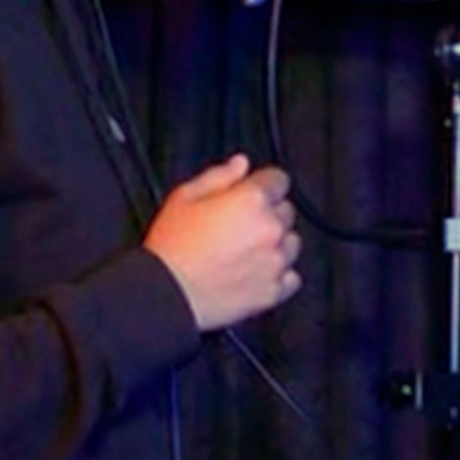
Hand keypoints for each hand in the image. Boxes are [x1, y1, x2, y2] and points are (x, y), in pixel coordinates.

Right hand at [142, 154, 302, 334]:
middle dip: (269, 213)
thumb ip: (218, 176)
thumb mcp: (184, 197)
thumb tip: (240, 165)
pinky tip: (257, 272)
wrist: (167, 294)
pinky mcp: (273, 291)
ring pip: (292, 243)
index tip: (255, 191)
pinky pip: (292, 277)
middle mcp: (270, 229)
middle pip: (286, 211)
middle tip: (241, 224)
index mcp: (251, 200)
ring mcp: (275, 262)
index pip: (278, 180)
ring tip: (247, 250)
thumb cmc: (172, 248)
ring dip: (276, 243)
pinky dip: (279, 274)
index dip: (264, 183)